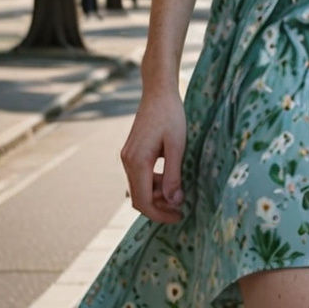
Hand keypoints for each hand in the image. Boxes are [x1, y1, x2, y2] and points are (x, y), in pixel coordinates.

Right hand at [121, 88, 186, 223]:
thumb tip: (174, 202)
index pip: (143, 201)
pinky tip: (170, 179)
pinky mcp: (132, 152)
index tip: (178, 216)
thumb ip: (174, 175)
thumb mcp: (176, 146)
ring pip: (139, 187)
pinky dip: (154, 182)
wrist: (158, 91)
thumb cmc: (170, 115)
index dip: (160, 214)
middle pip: (139, 197)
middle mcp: (127, 161)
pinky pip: (140, 176)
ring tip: (179, 193)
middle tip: (181, 209)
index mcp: (137, 162)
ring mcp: (128, 156)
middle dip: (159, 207)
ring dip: (157, 195)